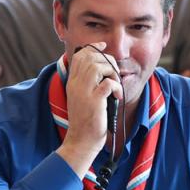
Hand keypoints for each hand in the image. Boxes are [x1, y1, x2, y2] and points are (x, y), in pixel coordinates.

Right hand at [56, 43, 121, 177]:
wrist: (81, 141)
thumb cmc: (85, 121)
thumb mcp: (82, 98)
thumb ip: (88, 84)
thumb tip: (102, 70)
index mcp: (72, 83)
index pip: (80, 56)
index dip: (93, 48)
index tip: (103, 48)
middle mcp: (76, 84)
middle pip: (90, 57)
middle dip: (107, 60)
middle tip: (114, 73)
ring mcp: (84, 92)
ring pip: (98, 66)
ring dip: (112, 72)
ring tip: (115, 84)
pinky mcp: (94, 101)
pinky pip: (108, 83)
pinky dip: (117, 87)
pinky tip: (117, 96)